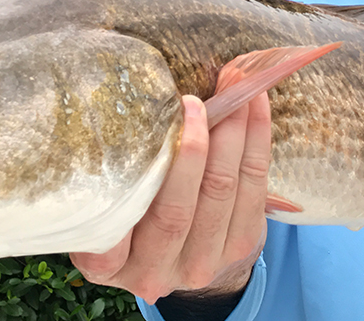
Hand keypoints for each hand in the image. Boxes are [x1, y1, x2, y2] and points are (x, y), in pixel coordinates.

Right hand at [71, 93, 270, 303]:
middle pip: (176, 210)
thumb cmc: (130, 213)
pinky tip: (253, 103)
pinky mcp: (241, 245)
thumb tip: (129, 104)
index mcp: (107, 264)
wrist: (177, 251)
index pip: (117, 228)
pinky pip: (255, 187)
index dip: (133, 180)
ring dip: (230, 134)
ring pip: (220, 192)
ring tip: (231, 89)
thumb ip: (112, 174)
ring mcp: (201, 264)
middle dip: (190, 149)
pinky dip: (256, 138)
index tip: (143, 130)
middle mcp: (152, 272)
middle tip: (193, 103)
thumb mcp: (108, 204)